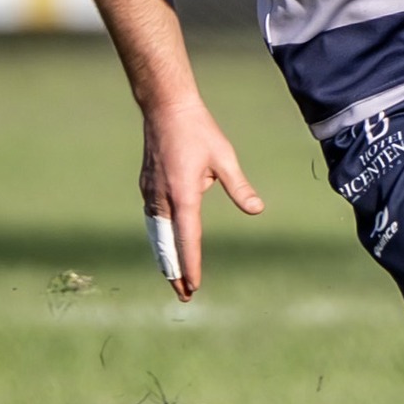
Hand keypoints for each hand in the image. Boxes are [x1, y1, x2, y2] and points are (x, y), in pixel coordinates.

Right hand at [140, 97, 262, 299]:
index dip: (191, 265)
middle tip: (184, 295)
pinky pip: (152, 221)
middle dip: (175, 272)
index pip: (187, 240)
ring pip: (155, 235)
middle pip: (166, 246)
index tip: (194, 286)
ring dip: (164, 258)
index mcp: (183, 195)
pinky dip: (158, 239)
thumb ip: (238, 187)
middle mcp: (162, 199)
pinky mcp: (147, 187)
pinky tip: (164, 245)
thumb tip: (256, 210)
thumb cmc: (198, 131)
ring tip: (173, 278)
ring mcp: (151, 193)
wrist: (166, 108)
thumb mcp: (224, 157)